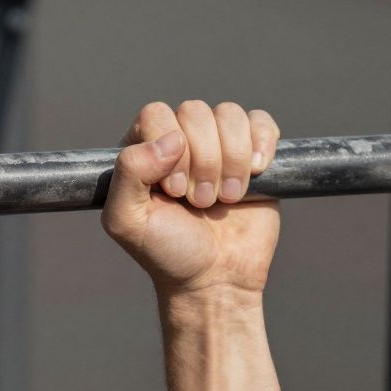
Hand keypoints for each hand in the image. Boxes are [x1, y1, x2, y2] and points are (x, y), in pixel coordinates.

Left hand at [101, 101, 280, 298]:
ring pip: (229, 115)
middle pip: (195, 112)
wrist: (215, 278)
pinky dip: (262, 143)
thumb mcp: (127, 220)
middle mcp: (178, 140)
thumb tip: (171, 138)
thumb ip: (129, 173)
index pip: (156, 115)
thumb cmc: (167, 250)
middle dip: (203, 161)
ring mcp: (217, 144)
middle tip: (200, 201)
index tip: (175, 191)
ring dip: (232, 160)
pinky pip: (261, 122)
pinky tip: (256, 173)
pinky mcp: (252, 154)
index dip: (171, 148)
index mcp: (143, 149)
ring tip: (226, 198)